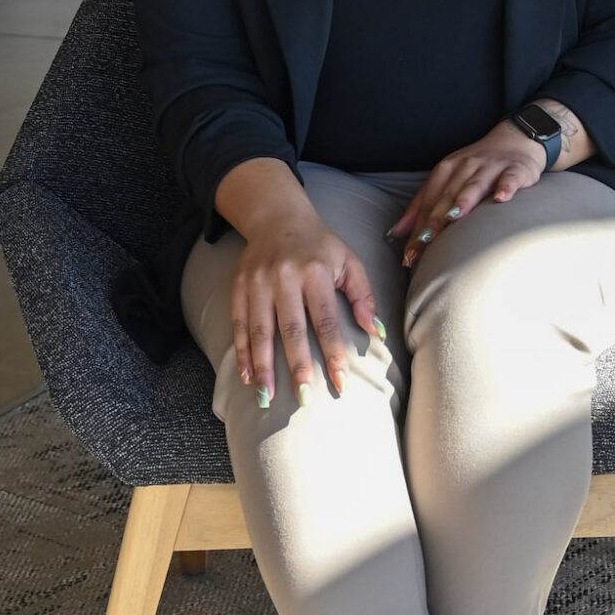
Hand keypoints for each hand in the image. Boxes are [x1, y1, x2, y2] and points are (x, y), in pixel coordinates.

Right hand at [229, 199, 382, 405]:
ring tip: (266, 396)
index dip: (334, 353)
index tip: (340, 383)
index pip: (327, 320)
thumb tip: (377, 331)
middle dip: (297, 365)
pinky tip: (247, 374)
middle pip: (291, 329)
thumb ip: (363, 296)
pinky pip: (238, 322)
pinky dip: (241, 350)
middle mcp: (284, 276)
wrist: (277, 216)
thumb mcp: (350, 261)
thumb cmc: (320, 245)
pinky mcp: (238, 285)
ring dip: (263, 366)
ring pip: (260, 330)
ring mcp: (258, 281)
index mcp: (316, 271)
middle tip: (303, 398)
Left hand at [390, 120, 547, 266]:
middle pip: (446, 196)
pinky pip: (509, 179)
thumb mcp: (447, 179)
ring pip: (474, 185)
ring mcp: (490, 167)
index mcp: (446, 170)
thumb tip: (397, 232)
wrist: (516, 139)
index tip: (409, 254)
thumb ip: (423, 205)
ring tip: (453, 217)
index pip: (428, 202)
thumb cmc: (477, 166)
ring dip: (463, 201)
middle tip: (423, 246)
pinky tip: (500, 198)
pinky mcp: (515, 169)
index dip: (417, 227)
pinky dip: (505, 187)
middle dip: (434, 221)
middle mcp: (465, 167)